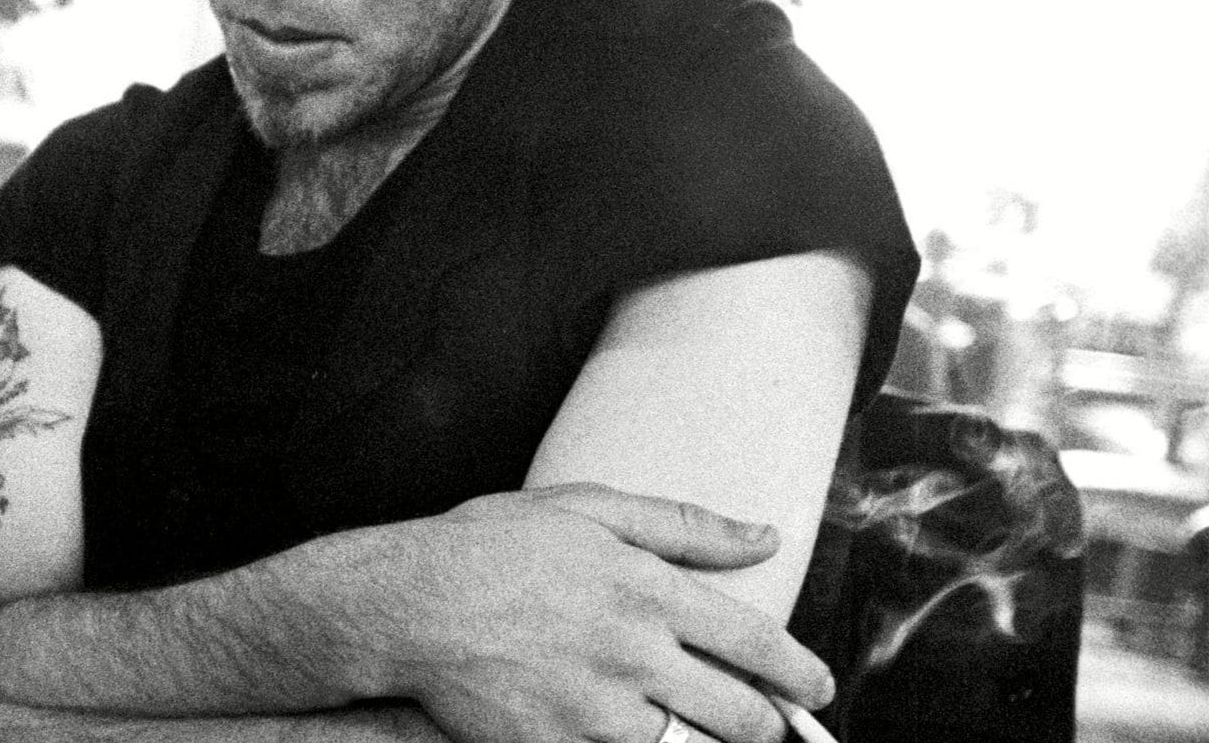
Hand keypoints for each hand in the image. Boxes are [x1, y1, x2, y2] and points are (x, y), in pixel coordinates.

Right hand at [351, 483, 831, 742]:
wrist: (408, 604)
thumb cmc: (490, 546)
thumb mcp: (585, 508)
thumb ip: (681, 524)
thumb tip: (763, 537)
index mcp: (645, 588)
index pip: (753, 640)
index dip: (799, 671)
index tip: (818, 688)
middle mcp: (633, 653)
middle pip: (736, 713)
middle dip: (766, 727)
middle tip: (769, 726)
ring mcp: (597, 709)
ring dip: (700, 742)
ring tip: (694, 730)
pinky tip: (622, 732)